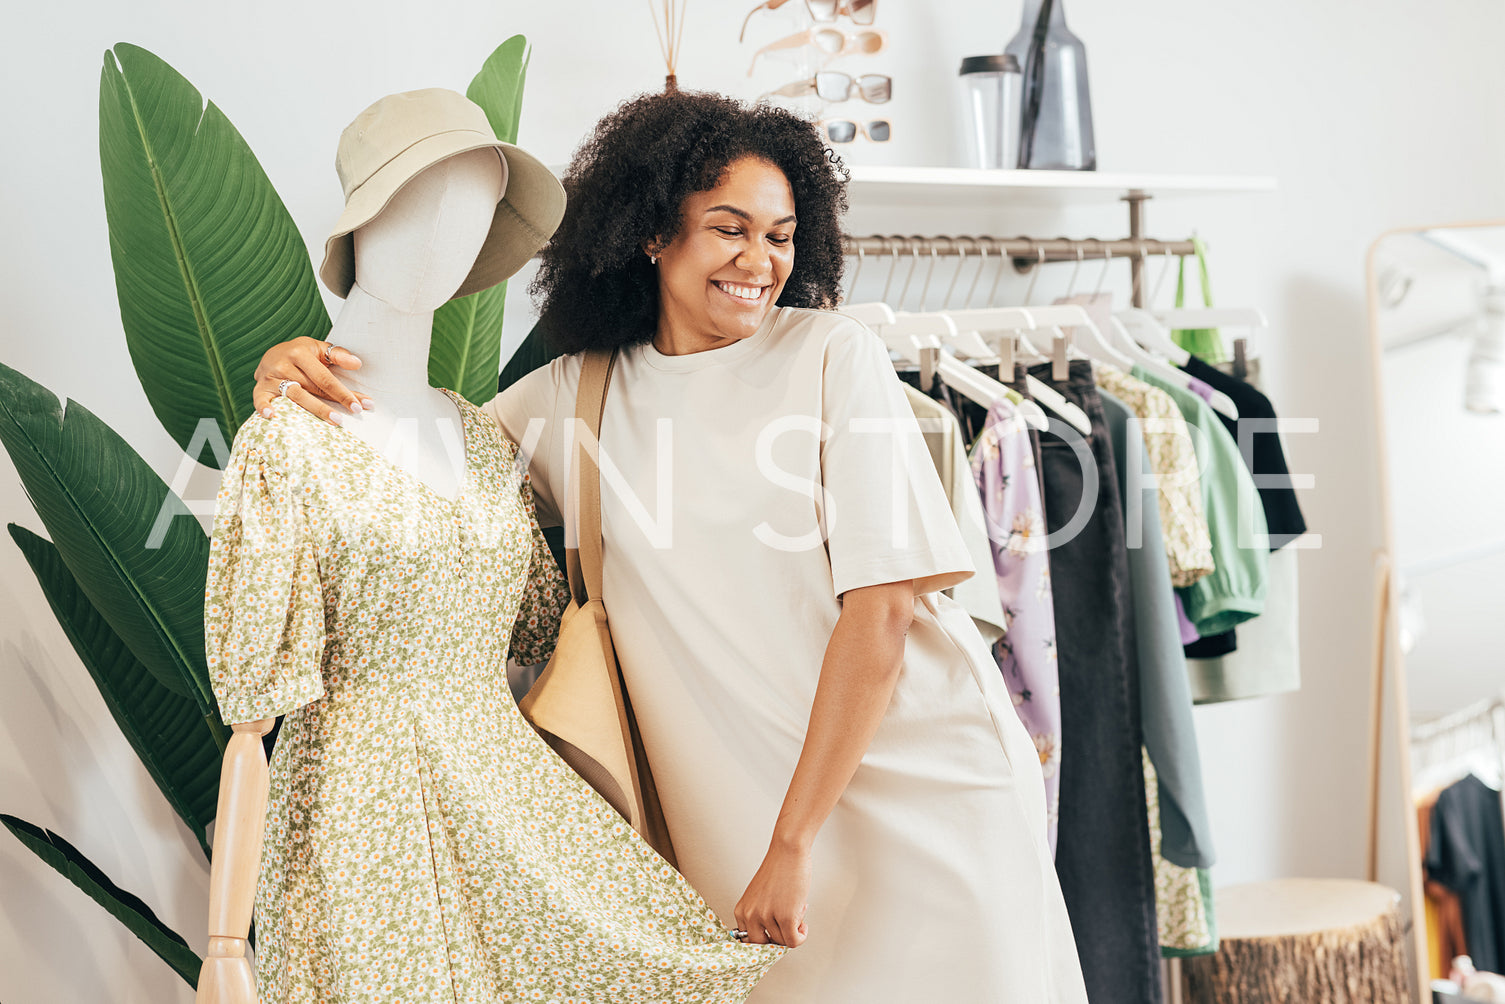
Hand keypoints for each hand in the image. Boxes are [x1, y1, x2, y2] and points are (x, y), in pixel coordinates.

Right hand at [251, 337, 369, 425]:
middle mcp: (284, 364)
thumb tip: (357, 363)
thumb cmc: (300, 354)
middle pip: (313, 388)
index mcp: (300, 353)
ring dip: (315, 409)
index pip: (325, 377)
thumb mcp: (319, 348)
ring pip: (294, 396)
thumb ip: (338, 354)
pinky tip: (272, 416)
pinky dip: (264, 406)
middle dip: (335, 402)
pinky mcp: (260, 387)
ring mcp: (271, 377)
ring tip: (334, 421)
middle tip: (353, 415)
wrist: (271, 353)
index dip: (343, 392)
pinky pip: (259, 398)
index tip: (360, 405)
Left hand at [734, 839, 811, 947]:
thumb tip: (772, 940)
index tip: (774, 938)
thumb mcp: (759, 897)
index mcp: (741, 910)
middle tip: (788, 928)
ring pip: (782, 942)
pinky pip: (794, 941)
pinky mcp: (785, 917)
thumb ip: (760, 916)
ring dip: (794, 929)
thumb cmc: (778, 870)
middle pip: (764, 946)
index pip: (748, 942)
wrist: (788, 850)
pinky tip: (803, 923)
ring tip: (796, 910)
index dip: (765, 939)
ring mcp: (767, 917)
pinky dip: (802, 936)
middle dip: (778, 939)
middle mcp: (750, 915)